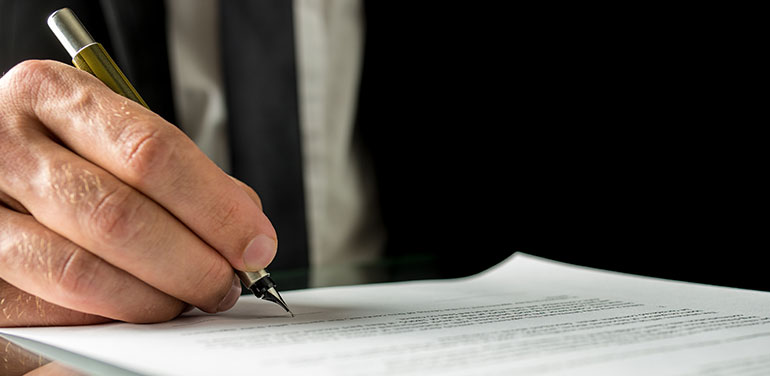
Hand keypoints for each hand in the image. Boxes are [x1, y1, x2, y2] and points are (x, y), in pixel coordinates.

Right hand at [0, 60, 276, 325]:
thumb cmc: (64, 147)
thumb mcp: (113, 133)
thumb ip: (180, 175)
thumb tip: (245, 232)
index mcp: (52, 94)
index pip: (151, 152)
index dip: (215, 207)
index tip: (256, 243)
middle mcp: (4, 143)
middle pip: (119, 216)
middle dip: (192, 262)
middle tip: (228, 283)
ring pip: (80, 270)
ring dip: (155, 297)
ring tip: (190, 299)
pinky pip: (48, 307)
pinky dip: (109, 313)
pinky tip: (139, 306)